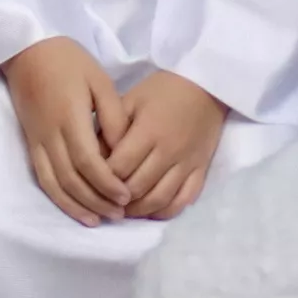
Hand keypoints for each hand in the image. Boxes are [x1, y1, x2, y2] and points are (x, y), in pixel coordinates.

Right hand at [3, 39, 128, 225]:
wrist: (26, 51)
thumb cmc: (68, 61)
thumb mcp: (99, 80)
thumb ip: (113, 116)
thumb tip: (124, 149)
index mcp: (69, 117)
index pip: (88, 161)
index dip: (107, 182)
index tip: (126, 195)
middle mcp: (50, 135)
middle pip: (72, 179)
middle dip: (97, 200)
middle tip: (120, 213)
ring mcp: (37, 142)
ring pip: (56, 184)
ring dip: (78, 206)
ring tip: (100, 219)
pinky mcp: (30, 145)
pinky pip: (42, 179)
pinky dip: (59, 199)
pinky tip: (76, 210)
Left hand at [103, 71, 227, 221]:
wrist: (206, 85)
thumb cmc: (163, 90)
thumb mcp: (131, 100)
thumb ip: (111, 128)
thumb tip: (92, 157)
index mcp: (149, 131)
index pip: (119, 166)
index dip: (101, 178)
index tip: (91, 180)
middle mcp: (169, 152)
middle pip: (137, 187)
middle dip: (116, 198)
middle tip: (102, 199)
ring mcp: (187, 164)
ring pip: (159, 200)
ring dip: (137, 210)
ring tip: (122, 209)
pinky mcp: (201, 171)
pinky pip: (183, 201)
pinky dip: (164, 211)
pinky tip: (149, 210)